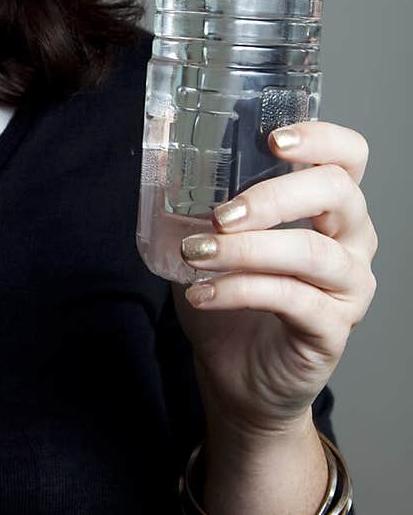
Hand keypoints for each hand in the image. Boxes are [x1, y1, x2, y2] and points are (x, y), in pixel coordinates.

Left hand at [171, 120, 377, 438]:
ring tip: (196, 252)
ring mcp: (348, 287)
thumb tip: (162, 157)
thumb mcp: (212, 239)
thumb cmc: (231, 297)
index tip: (273, 140)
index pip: (347, 157)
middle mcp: (352, 241)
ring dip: (246, 249)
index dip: (320, 139)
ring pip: (312, 251)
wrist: (236, 375)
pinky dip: (240, 291)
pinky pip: (293, 300)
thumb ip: (202, 199)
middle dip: (273, 197)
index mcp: (331, 207)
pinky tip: (202, 293)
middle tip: (220, 213)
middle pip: (337, 193)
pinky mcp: (331, 329)